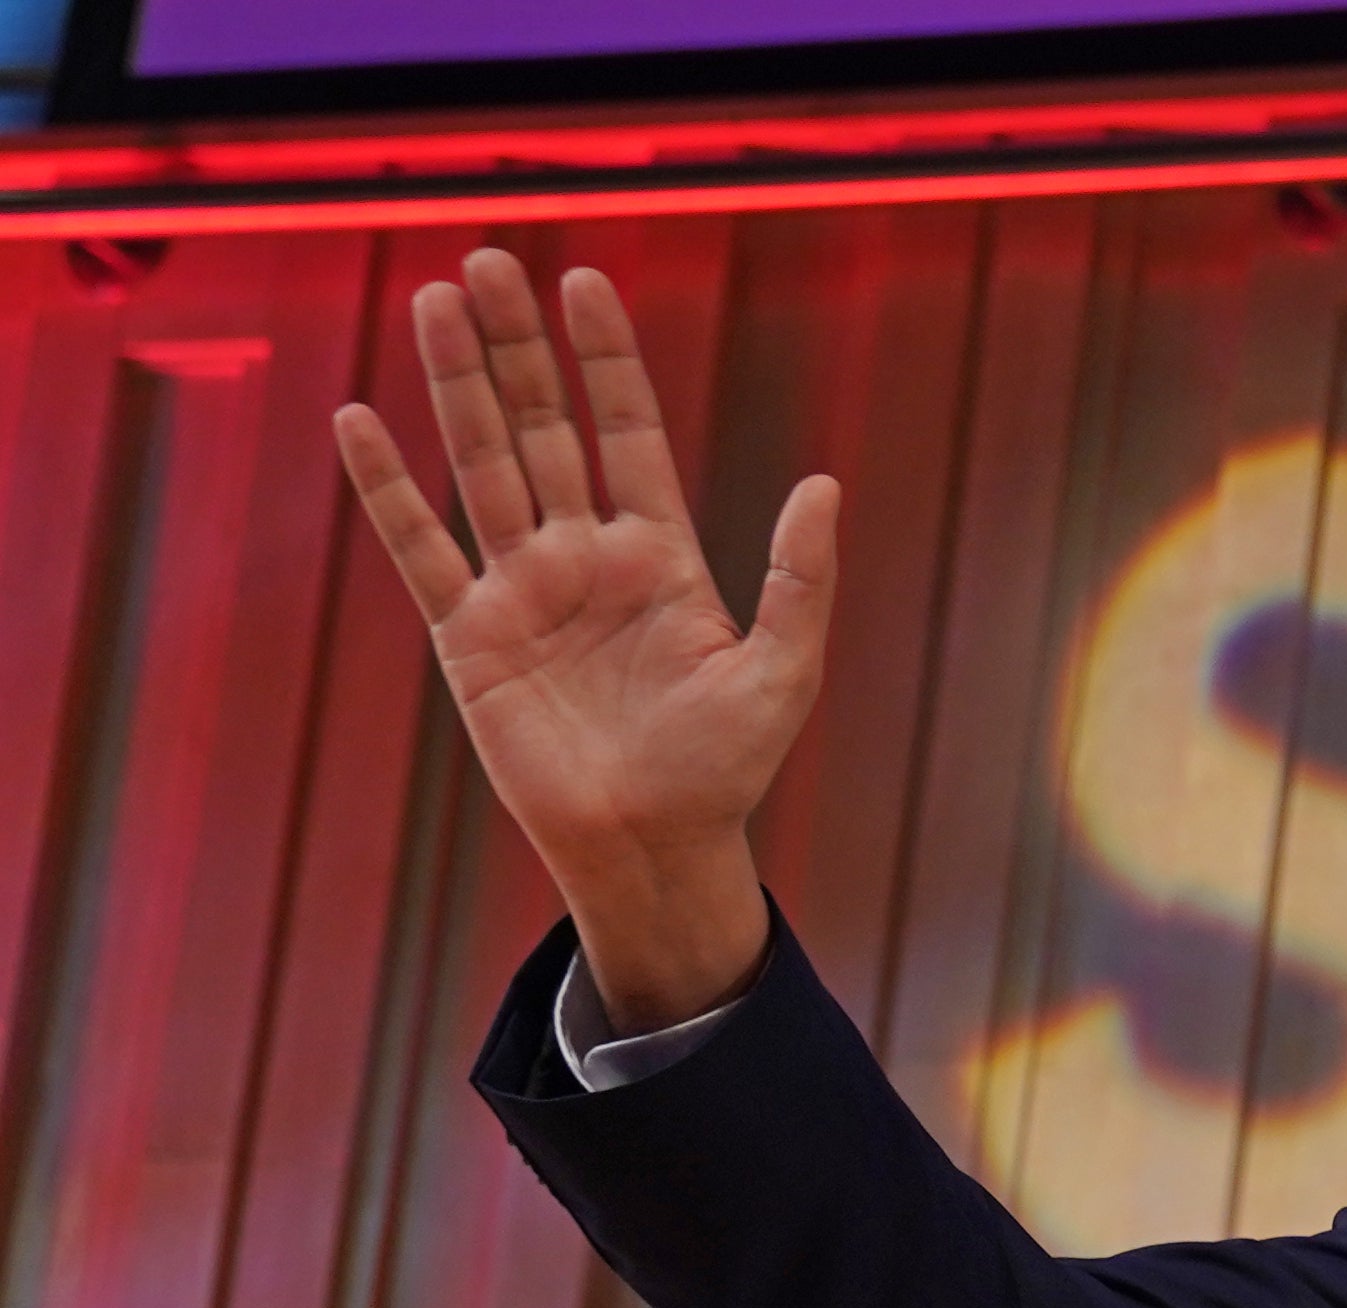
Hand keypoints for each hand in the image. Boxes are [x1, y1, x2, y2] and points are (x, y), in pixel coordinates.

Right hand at [332, 252, 839, 1032]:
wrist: (656, 847)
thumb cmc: (727, 769)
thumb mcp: (783, 673)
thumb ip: (800, 580)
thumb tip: (824, 485)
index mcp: (660, 556)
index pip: (627, 430)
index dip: (605, 358)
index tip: (583, 283)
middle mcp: (585, 557)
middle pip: (544, 426)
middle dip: (516, 348)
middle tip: (488, 260)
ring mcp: (523, 590)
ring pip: (482, 464)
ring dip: (455, 385)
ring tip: (434, 301)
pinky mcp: (470, 636)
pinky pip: (421, 547)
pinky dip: (387, 488)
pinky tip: (361, 419)